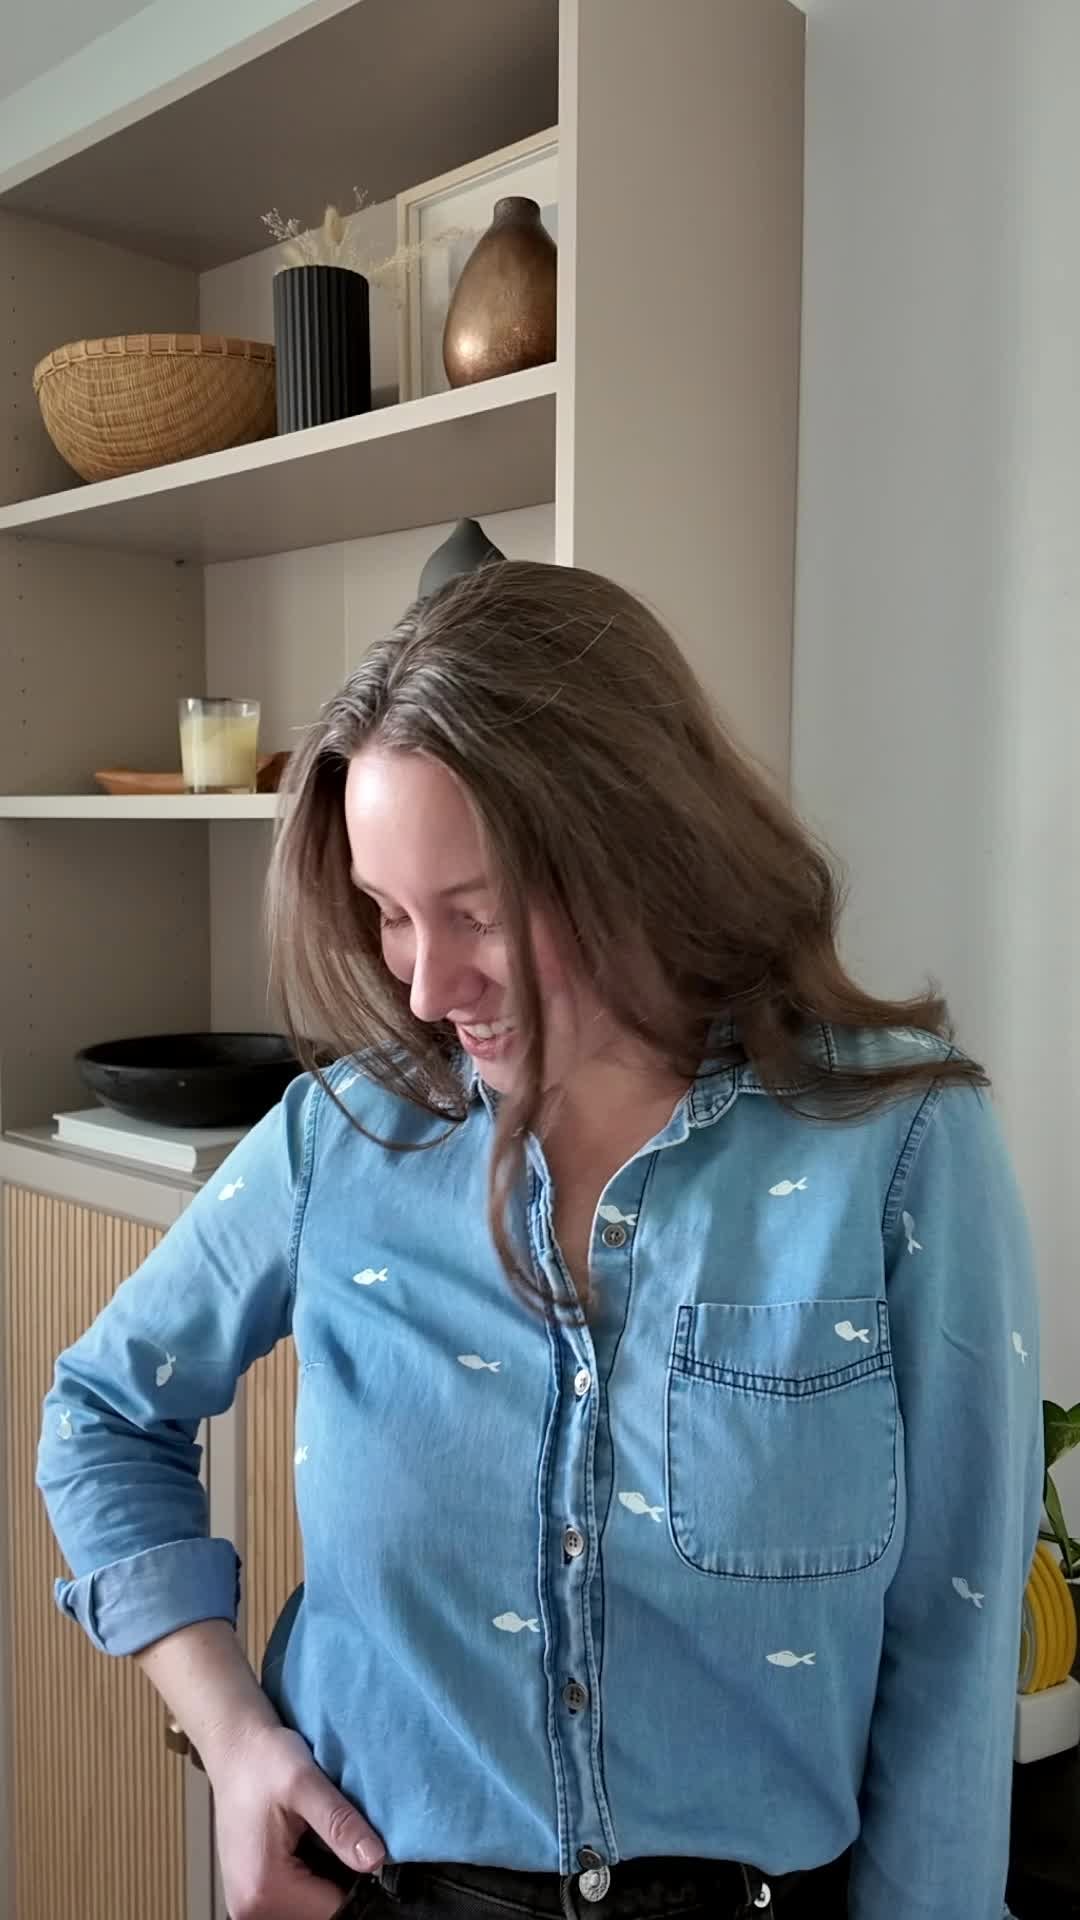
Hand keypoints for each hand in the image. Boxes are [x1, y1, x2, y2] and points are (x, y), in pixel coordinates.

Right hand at [206, 1722, 384, 1919]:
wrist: (234, 1746)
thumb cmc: (262, 1759)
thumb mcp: (304, 1783)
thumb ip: (340, 1823)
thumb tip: (376, 1860)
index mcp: (264, 1889)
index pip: (335, 1908)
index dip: (361, 1880)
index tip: (364, 1844)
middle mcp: (251, 1907)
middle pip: (322, 1909)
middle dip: (343, 1876)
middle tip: (341, 1832)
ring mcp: (249, 1902)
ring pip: (312, 1903)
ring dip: (328, 1873)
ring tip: (323, 1832)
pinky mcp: (254, 1891)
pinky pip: (298, 1895)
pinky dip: (313, 1872)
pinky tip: (311, 1839)